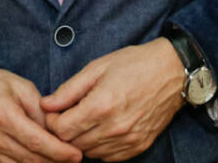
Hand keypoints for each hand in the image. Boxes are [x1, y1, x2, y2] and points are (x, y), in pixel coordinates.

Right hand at [0, 68, 82, 162]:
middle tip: (73, 159)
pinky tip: (39, 161)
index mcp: (4, 115)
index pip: (37, 141)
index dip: (59, 151)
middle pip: (31, 159)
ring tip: (58, 160)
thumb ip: (41, 110)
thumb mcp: (22, 88)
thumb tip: (56, 131)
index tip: (76, 154)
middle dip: (56, 161)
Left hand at [39, 39, 185, 160]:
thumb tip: (45, 105)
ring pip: (90, 153)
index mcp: (101, 105)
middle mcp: (114, 127)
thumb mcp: (97, 68)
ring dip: (82, 140)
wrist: (172, 72)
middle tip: (68, 115)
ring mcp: (128, 140)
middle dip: (65, 131)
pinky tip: (102, 129)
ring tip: (86, 120)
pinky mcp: (138, 146)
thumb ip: (69, 89)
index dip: (53, 121)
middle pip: (74, 144)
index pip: (62, 130)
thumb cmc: (134, 64)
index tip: (56, 111)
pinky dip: (100, 147)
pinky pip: (108, 158)